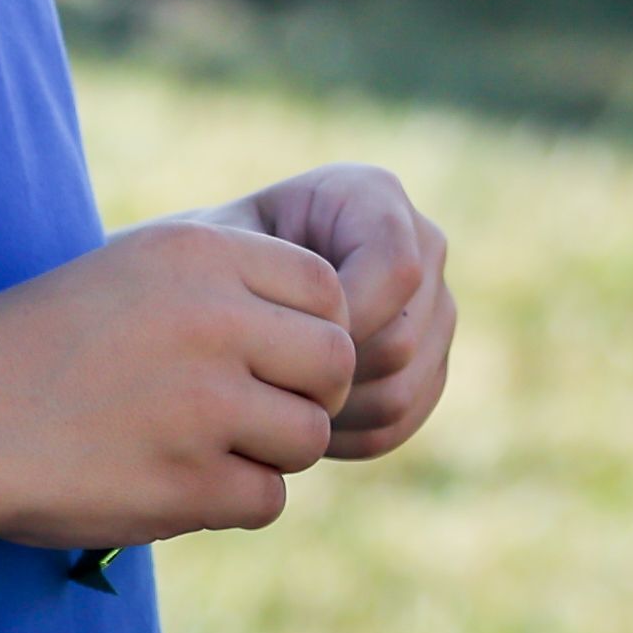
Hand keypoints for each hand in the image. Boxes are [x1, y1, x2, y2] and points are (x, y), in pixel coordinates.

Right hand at [0, 218, 362, 550]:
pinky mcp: (189, 482)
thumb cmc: (43, 346)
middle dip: (306, 395)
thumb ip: (234, 289)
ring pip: (308, 438)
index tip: (265, 356)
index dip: (310, 331)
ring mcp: (203, 405)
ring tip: (194, 444)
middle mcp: (211, 321)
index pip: (328, 291)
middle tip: (249, 410)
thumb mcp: (135, 273)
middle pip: (334, 365)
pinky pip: (266, 499)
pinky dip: (230, 501)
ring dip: (267, 452)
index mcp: (199, 253)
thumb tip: (345, 332)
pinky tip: (169, 481)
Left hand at [217, 162, 456, 457]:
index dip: (341, 321)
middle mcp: (421, 244)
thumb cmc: (198, 267)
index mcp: (371, 195)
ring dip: (331, 413)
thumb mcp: (210, 254)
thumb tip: (329, 336)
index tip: (268, 346)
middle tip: (256, 388)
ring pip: (404, 390)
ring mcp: (435, 308)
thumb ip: (260, 272)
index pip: (395, 269)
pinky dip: (346, 436)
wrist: (208, 301)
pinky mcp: (430, 363)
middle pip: (403, 338)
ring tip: (268, 406)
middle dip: (325, 375)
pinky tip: (291, 421)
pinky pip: (403, 421)